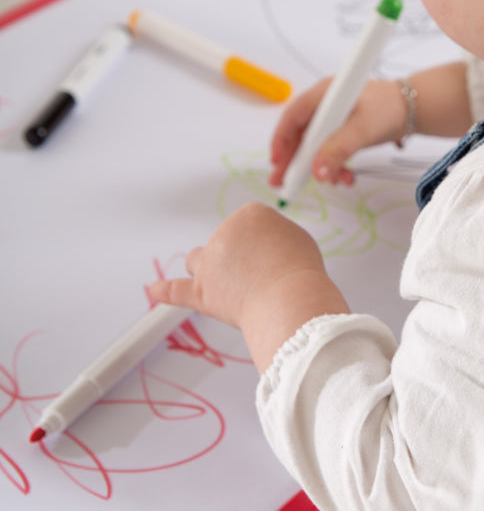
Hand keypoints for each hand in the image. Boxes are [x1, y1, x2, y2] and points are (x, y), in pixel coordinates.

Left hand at [149, 202, 348, 370]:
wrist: (289, 298)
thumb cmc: (298, 269)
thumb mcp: (297, 238)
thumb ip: (276, 238)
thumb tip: (267, 247)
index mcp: (249, 215)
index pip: (250, 223)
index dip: (264, 243)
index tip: (276, 255)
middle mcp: (225, 234)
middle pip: (224, 242)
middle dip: (240, 257)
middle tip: (264, 275)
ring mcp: (210, 264)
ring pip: (199, 261)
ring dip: (208, 269)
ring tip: (226, 283)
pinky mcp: (202, 293)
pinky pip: (176, 290)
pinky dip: (165, 291)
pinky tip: (155, 290)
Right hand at [269, 78, 406, 187]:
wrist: (413, 110)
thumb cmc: (388, 109)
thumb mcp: (362, 130)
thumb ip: (339, 150)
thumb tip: (318, 172)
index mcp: (323, 94)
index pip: (292, 117)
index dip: (281, 140)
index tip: (277, 163)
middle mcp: (324, 104)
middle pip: (299, 134)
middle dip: (294, 161)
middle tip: (284, 183)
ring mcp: (333, 117)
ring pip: (315, 145)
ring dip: (320, 166)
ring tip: (330, 182)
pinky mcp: (343, 129)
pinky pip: (330, 149)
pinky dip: (335, 164)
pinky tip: (345, 176)